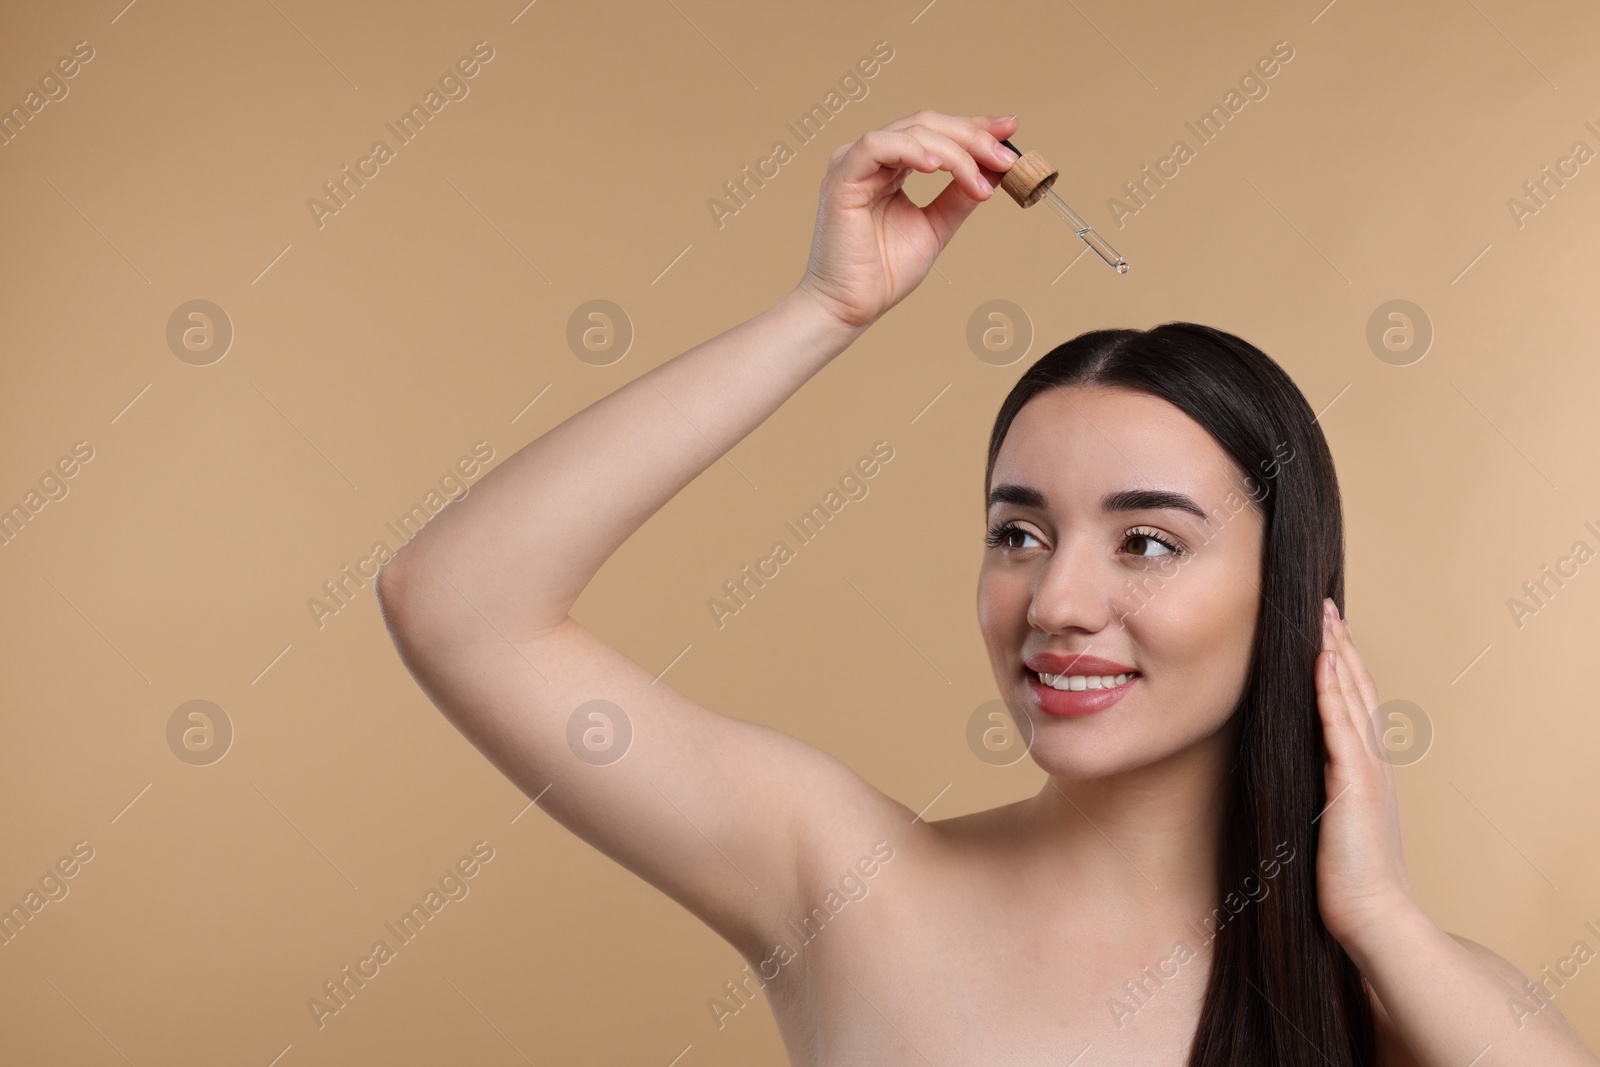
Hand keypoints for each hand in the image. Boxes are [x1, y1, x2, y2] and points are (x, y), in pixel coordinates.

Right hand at [795, 111, 1018, 329]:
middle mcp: (872, 159)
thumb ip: (959, 196)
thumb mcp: (936, 226)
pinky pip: (877, 145)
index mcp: (891, 167)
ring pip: (912, 131)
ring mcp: (854, 164)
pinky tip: (936, 167)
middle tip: (1005, 157)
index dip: (975, 128)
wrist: (852, 306)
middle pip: (928, 125)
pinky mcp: (841, 177)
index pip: (937, 133)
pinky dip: (911, 150)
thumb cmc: (885, 273)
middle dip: (973, 137)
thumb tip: (995, 169)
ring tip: (978, 181)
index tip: (1011, 131)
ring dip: (954, 151)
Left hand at [1313, 598, 1422, 952]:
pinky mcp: (1354, 784)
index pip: (1352, 704)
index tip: (1325, 632)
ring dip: (1337, 654)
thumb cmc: (1345, 880)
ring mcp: (1366, 771)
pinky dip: (1331, 691)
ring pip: (1351, 698)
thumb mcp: (1328, 823)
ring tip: (1324, 617)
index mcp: (1364, 771)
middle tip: (1325, 605)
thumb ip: (1318, 793)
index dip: (1341, 666)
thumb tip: (1292, 776)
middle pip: (1355, 689)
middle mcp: (1371, 763)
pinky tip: (1323, 661)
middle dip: (1340, 645)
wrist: (1374, 917)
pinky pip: (1340, 727)